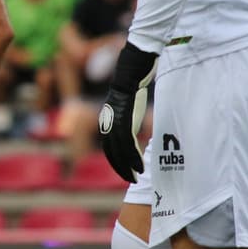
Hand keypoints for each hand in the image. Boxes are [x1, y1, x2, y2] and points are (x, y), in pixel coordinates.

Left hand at [98, 42, 155, 183]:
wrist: (132, 70)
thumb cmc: (132, 84)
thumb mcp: (128, 102)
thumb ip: (127, 114)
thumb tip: (131, 121)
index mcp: (108, 119)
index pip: (109, 146)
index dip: (116, 160)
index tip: (124, 170)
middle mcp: (109, 122)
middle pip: (112, 151)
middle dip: (121, 166)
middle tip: (131, 178)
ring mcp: (116, 121)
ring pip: (120, 150)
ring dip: (128, 165)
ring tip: (136, 176)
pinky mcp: (125, 118)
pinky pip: (128, 143)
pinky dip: (133, 156)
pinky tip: (139, 165)